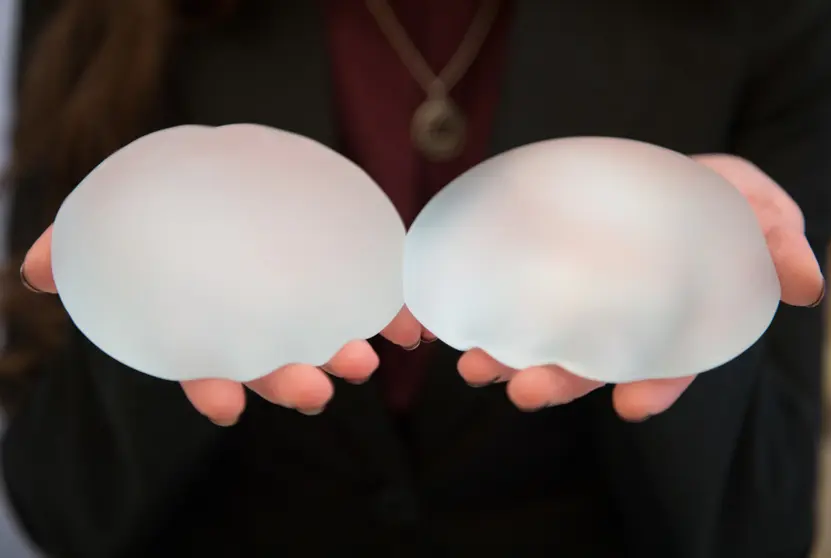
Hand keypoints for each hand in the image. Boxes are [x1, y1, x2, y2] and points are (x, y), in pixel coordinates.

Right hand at [20, 225, 425, 424]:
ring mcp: (300, 299)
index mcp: (207, 318)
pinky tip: (410, 330)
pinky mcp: (338, 273)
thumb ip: (81, 244)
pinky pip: (368, 298)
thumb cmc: (169, 201)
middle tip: (313, 391)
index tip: (224, 407)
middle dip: (290, 382)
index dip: (213, 387)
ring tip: (361, 362)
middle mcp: (256, 319)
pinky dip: (392, 317)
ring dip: (343, 355)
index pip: (205, 363)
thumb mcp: (120, 212)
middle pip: (272, 363)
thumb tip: (33, 271)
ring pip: (323, 339)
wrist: (224, 171)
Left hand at [457, 154, 825, 419]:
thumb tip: (806, 284)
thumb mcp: (757, 209)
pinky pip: (507, 294)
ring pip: (540, 339)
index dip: (655, 383)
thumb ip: (776, 245)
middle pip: (589, 362)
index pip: (668, 362)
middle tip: (524, 390)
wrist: (659, 178)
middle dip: (557, 381)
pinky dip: (477, 308)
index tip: (633, 405)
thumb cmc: (713, 200)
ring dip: (505, 357)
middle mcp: (619, 319)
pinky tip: (445, 320)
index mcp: (670, 318)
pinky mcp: (539, 269)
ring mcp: (576, 298)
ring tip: (475, 366)